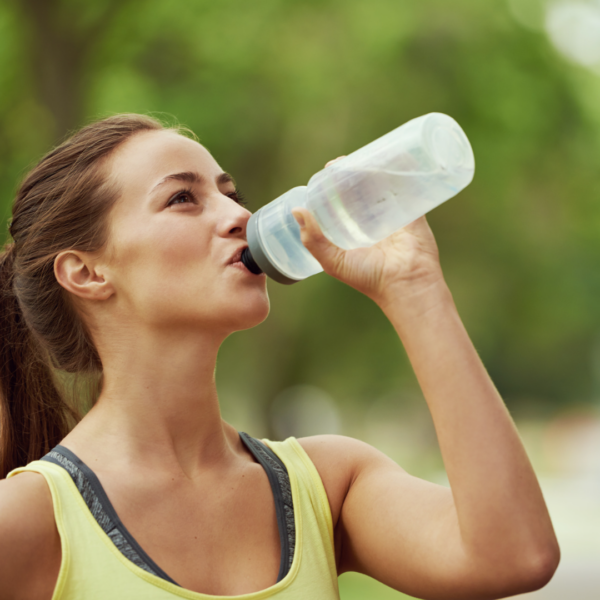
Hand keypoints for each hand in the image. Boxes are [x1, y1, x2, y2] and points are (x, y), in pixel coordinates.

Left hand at [292, 158, 445, 308]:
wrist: (406, 284)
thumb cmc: (369, 277)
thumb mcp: (333, 261)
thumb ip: (313, 240)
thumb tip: (297, 210)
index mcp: (354, 233)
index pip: (342, 203)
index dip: (334, 187)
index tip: (327, 172)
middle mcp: (373, 222)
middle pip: (361, 190)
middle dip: (353, 174)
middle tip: (344, 161)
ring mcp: (393, 215)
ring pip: (383, 185)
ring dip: (374, 168)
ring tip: (364, 156)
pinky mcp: (413, 211)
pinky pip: (409, 186)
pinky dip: (404, 170)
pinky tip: (395, 155)